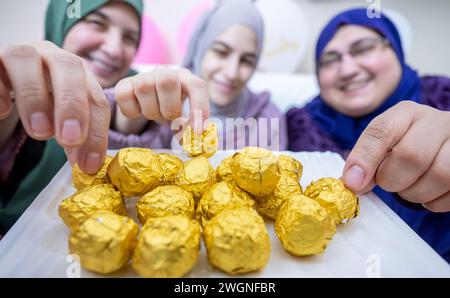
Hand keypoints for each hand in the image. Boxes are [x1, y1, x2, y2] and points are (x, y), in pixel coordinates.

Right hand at [0, 41, 109, 173]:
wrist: (4, 81)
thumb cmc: (40, 102)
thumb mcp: (60, 118)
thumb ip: (74, 137)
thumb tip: (87, 165)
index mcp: (77, 71)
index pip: (96, 97)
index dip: (97, 131)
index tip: (91, 163)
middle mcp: (51, 55)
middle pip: (69, 66)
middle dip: (73, 104)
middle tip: (71, 140)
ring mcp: (20, 53)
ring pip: (27, 59)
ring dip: (35, 97)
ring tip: (40, 132)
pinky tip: (3, 111)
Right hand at [114, 66, 209, 132]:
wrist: (146, 101)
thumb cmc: (170, 108)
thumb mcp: (183, 116)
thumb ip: (188, 128)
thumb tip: (192, 142)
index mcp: (186, 79)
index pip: (197, 86)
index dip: (199, 109)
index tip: (197, 132)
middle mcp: (165, 72)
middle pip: (167, 81)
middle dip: (169, 107)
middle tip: (170, 118)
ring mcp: (144, 76)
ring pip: (144, 88)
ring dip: (151, 111)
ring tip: (155, 114)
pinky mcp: (124, 84)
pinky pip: (124, 96)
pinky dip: (131, 111)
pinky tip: (139, 111)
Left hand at [342, 101, 449, 211]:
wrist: (443, 144)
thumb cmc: (406, 145)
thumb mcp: (383, 143)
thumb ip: (366, 158)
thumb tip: (353, 181)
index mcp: (406, 113)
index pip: (382, 131)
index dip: (365, 159)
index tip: (354, 183)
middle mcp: (437, 122)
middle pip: (412, 155)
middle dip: (392, 179)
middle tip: (388, 183)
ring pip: (440, 175)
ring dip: (415, 193)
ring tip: (409, 188)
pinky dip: (434, 202)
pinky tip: (428, 194)